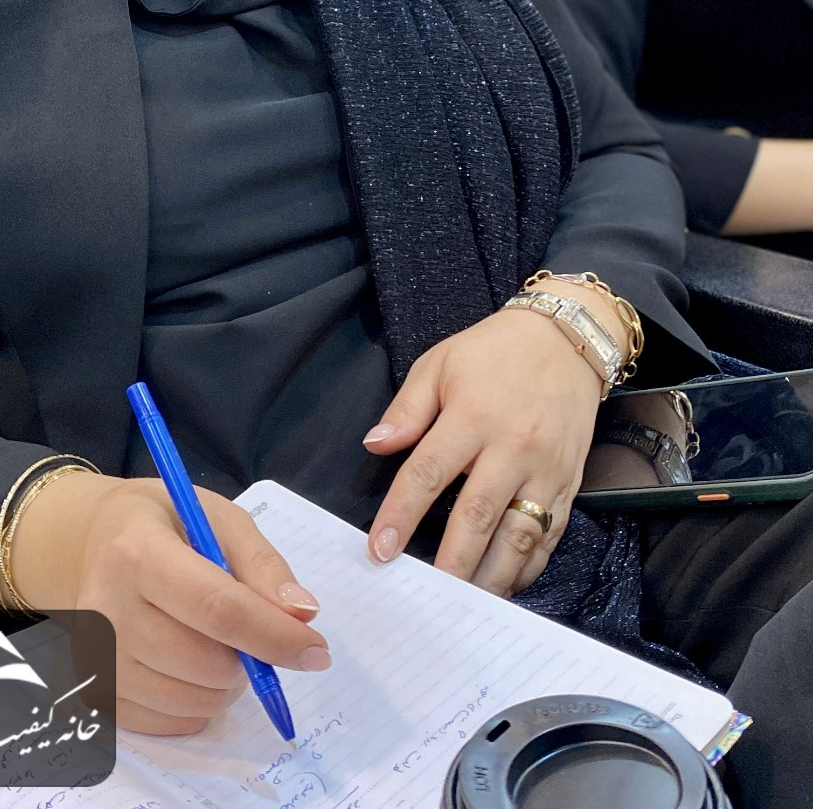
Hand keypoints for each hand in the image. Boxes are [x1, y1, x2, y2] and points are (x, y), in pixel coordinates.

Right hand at [8, 473, 329, 734]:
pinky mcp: (97, 694)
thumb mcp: (216, 517)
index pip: (217, 608)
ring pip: (196, 701)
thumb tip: (303, 614)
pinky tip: (189, 661)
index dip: (274, 635)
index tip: (316, 649)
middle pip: (209, 663)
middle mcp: (107, 611)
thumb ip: (262, 564)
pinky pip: (172, 723)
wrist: (89, 545)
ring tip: (216, 639)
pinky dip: (199, 703)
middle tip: (250, 627)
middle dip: (252, 655)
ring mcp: (97, 660)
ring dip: (228, 681)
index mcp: (136, 553)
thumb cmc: (163, 524)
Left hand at [363, 303, 604, 597]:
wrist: (566, 340)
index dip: (401, 514)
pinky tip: (506, 586)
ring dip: (491, 576)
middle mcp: (512, 448)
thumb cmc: (494, 352)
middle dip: (450, 562)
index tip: (379, 551)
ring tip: (464, 605)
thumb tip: (375, 445)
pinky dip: (529, 567)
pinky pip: (551, 536)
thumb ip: (407, 409)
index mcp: (472, 416)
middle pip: (477, 515)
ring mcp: (545, 470)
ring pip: (519, 536)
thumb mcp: (440, 363)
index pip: (429, 473)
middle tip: (424, 596)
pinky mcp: (569, 483)